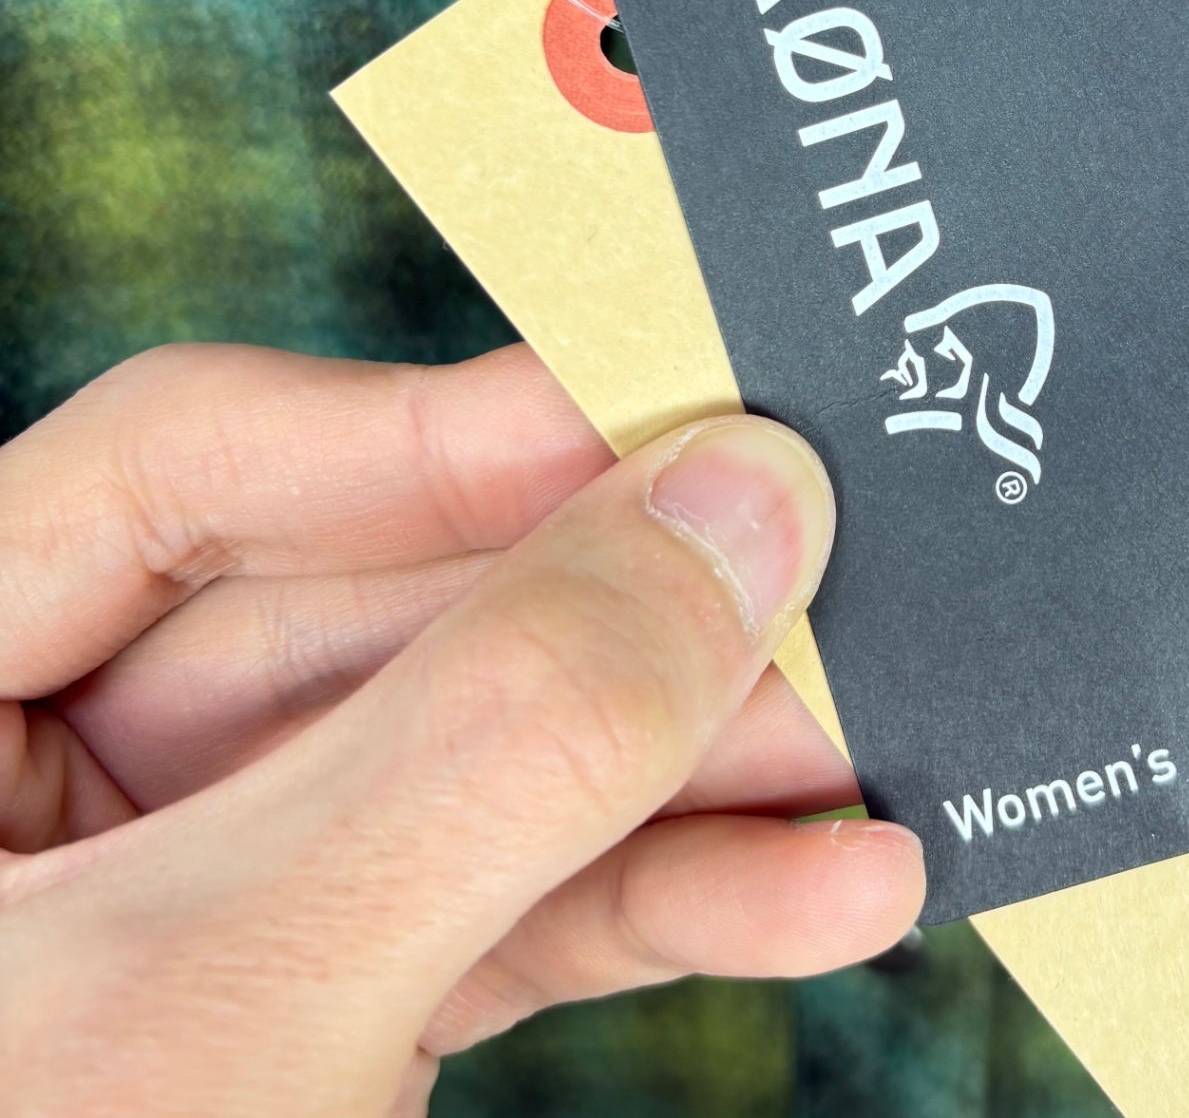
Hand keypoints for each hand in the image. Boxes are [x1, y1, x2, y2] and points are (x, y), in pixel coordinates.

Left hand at [0, 343, 923, 1115]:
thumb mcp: (239, 991)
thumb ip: (500, 731)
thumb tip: (743, 504)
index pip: (189, 464)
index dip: (435, 428)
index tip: (667, 418)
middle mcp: (44, 772)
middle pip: (378, 615)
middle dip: (619, 627)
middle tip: (825, 590)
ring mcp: (186, 899)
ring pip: (464, 763)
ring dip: (680, 775)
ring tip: (866, 769)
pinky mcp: (300, 1011)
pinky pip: (488, 909)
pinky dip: (652, 901)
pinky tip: (818, 889)